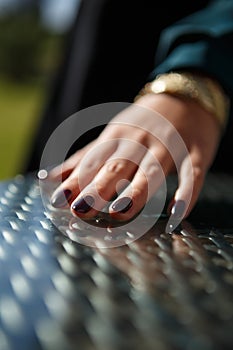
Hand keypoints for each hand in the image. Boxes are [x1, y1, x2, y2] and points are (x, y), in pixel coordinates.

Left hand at [49, 93, 220, 225]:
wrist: (185, 97)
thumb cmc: (142, 124)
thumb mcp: (111, 135)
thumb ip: (84, 158)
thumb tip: (50, 178)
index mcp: (117, 137)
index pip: (94, 160)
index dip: (76, 181)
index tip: (58, 201)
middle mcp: (140, 141)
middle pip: (118, 165)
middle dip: (98, 187)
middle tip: (80, 209)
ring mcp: (169, 146)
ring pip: (152, 170)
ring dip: (136, 191)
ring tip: (118, 212)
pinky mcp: (195, 152)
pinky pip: (192, 174)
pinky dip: (186, 193)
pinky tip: (176, 214)